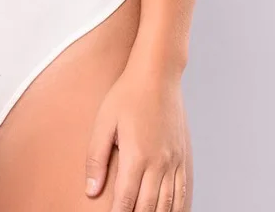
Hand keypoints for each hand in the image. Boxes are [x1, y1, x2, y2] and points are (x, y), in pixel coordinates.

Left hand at [85, 65, 188, 211]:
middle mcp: (159, 163)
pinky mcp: (183, 157)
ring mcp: (174, 161)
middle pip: (148, 208)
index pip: (126, 200)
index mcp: (137, 155)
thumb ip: (96, 158)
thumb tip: (91, 190)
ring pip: (169, 204)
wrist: (157, 75)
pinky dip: (177, 208)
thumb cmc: (127, 95)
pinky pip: (183, 192)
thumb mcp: (104, 123)